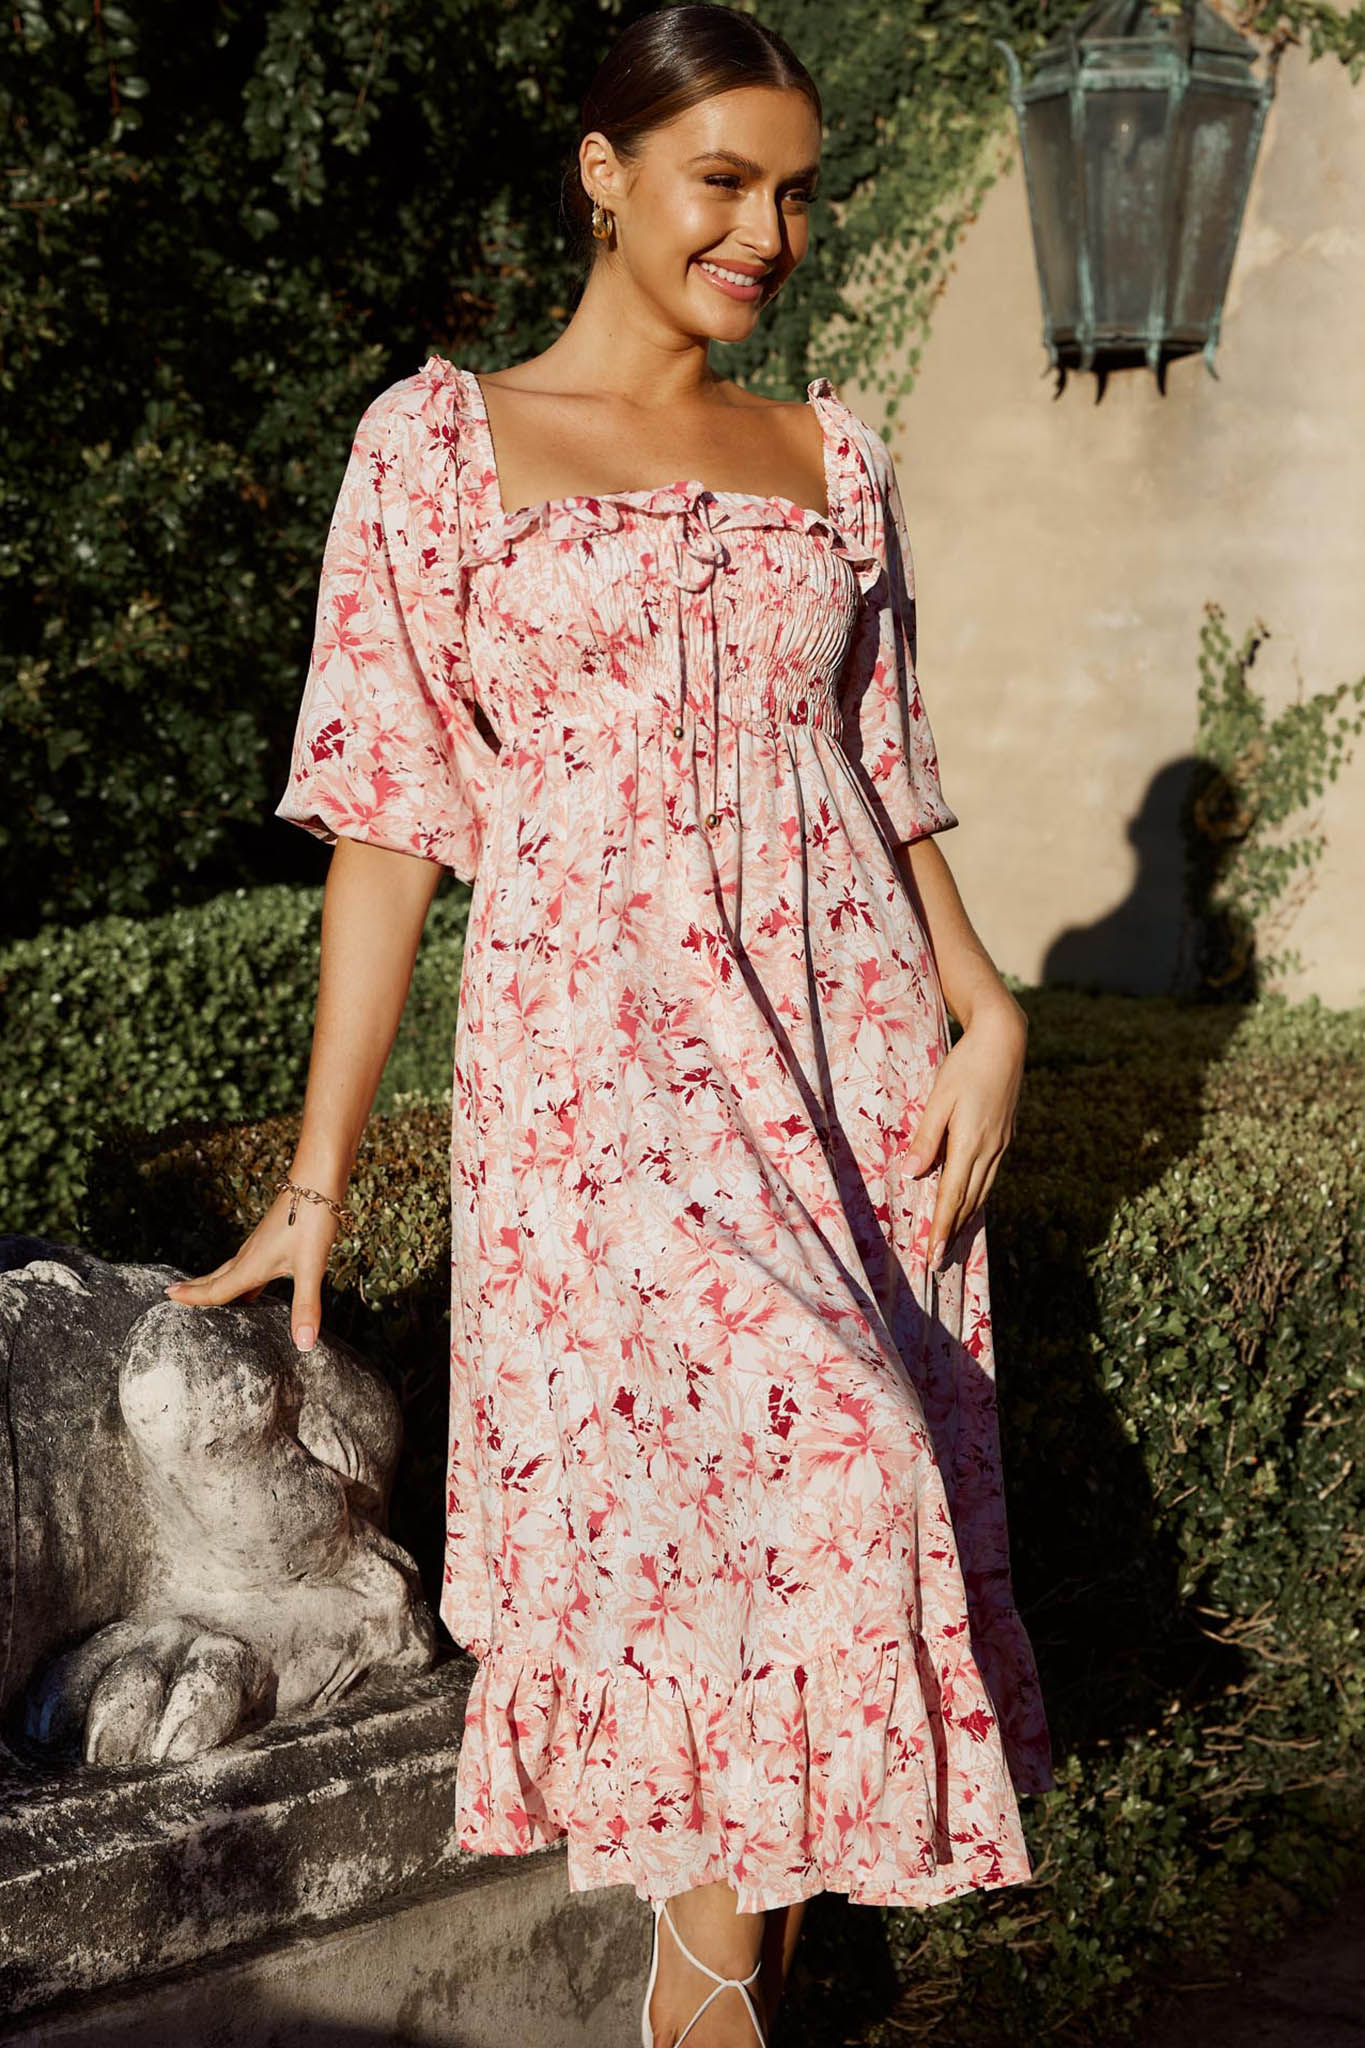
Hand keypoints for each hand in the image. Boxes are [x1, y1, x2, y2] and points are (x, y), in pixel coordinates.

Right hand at [162, 1179, 343, 1350]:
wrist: (318, 1179)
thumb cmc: (312, 1220)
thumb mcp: (311, 1267)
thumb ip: (305, 1306)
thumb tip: (302, 1345)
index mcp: (251, 1265)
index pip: (217, 1290)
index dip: (194, 1298)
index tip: (167, 1297)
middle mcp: (250, 1255)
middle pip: (217, 1278)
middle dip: (196, 1289)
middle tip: (172, 1295)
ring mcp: (261, 1245)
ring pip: (231, 1269)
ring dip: (216, 1282)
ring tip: (205, 1293)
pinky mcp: (273, 1237)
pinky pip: (248, 1263)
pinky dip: (240, 1276)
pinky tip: (253, 1281)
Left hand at [906, 996, 1027, 1270]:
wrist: (1005, 1040)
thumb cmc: (965, 1065)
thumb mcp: (938, 1099)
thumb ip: (926, 1139)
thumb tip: (912, 1175)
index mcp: (970, 1142)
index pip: (952, 1196)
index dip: (942, 1228)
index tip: (934, 1255)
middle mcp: (990, 1149)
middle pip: (969, 1201)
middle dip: (954, 1232)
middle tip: (939, 1260)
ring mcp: (1001, 1144)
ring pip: (982, 1191)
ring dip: (967, 1218)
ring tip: (954, 1240)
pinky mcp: (1005, 1137)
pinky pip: (990, 1176)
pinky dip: (978, 1196)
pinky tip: (971, 1203)